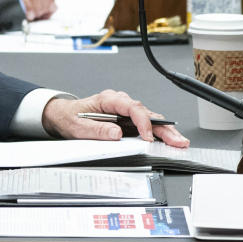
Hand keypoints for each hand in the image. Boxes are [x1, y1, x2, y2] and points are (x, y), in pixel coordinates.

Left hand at [40, 89, 189, 146]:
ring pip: (149, 119)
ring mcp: (124, 112)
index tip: (147, 136)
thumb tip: (116, 134)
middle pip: (146, 113)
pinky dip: (157, 133)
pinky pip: (145, 125)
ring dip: (165, 131)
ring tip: (179, 142)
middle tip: (177, 140)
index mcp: (108, 99)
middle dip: (164, 127)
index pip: (131, 107)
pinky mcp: (126, 121)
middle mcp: (119, 103)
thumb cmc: (70, 117)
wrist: (64, 115)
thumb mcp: (78, 126)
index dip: (142, 122)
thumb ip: (97, 129)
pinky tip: (168, 140)